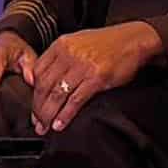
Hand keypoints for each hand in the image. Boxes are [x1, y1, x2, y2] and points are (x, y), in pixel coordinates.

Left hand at [28, 22, 163, 132]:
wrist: (134, 40)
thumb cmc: (107, 43)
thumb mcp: (78, 42)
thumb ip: (59, 57)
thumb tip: (41, 78)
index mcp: (61, 45)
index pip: (38, 72)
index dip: (33, 92)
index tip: (33, 105)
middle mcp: (68, 54)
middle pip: (44, 85)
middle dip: (38, 107)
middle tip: (36, 122)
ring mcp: (82, 66)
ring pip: (57, 95)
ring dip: (48, 114)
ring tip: (45, 127)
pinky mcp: (97, 78)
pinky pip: (75, 100)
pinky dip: (66, 115)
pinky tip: (60, 124)